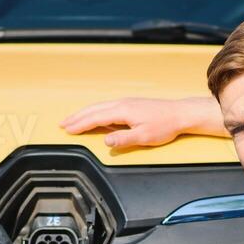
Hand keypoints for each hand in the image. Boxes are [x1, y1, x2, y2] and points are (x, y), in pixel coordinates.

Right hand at [59, 97, 223, 147]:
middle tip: (63, 124)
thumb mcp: (144, 137)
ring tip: (73, 119)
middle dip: (77, 117)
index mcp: (122, 111)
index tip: (68, 130)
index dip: (80, 125)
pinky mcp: (130, 104)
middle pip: (93, 110)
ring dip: (84, 113)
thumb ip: (123, 139)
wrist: (180, 114)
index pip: (95, 118)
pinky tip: (94, 116)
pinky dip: (95, 111)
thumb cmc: (164, 126)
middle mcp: (121, 103)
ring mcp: (126, 102)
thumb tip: (106, 141)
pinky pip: (106, 106)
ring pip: (99, 106)